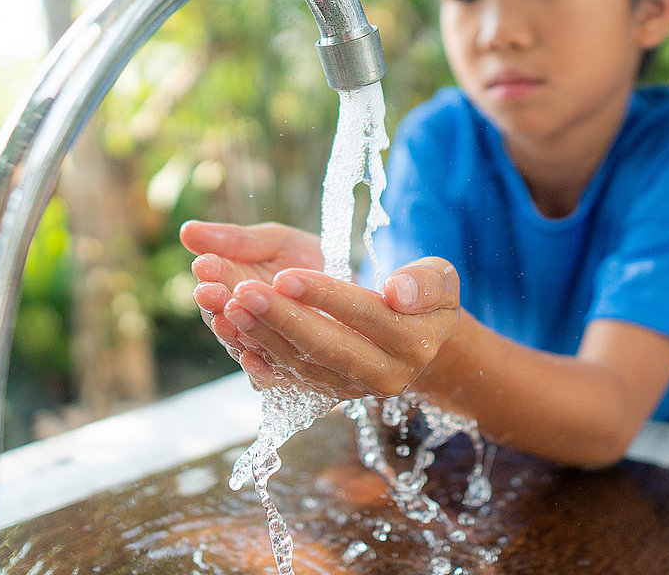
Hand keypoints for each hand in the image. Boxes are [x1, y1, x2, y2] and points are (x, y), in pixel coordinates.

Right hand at [180, 220, 324, 371]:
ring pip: (238, 344)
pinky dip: (257, 369)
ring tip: (228, 319)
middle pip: (219, 315)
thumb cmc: (309, 260)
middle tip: (209, 292)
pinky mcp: (281, 369)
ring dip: (231, 333)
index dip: (207, 274)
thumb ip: (233, 240)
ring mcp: (259, 344)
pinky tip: (253, 359)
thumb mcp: (274, 241)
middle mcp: (240, 318)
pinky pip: (264, 374)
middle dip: (213, 303)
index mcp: (232, 285)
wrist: (352, 289)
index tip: (204, 265)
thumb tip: (187, 230)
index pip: (212, 281)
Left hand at [219, 258, 460, 398]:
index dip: (324, 296)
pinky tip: (232, 335)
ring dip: (261, 336)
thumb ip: (425, 282)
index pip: (365, 315)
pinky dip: (257, 355)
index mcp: (414, 343)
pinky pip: (287, 378)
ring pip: (301, 365)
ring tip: (229, 306)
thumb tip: (398, 291)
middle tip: (243, 291)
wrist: (418, 336)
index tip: (285, 275)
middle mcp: (383, 376)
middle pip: (326, 348)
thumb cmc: (425, 296)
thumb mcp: (439, 279)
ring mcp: (351, 389)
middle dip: (282, 319)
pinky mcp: (326, 393)